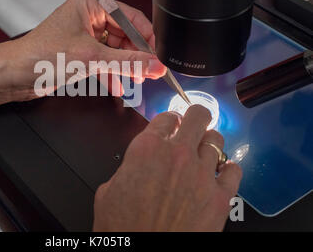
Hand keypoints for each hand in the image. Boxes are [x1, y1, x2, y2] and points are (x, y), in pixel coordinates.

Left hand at [0, 0, 165, 100]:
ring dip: (124, 66)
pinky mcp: (81, 50)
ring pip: (115, 49)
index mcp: (90, 3)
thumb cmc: (39, 55)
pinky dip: (111, 72)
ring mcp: (85, 34)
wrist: (15, 74)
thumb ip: (127, 62)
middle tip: (149, 71)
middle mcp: (88, 15)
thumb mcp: (91, 57)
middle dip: (135, 55)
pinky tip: (118, 85)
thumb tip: (154, 64)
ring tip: (137, 79)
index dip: (145, 38)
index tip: (157, 56)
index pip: (130, 18)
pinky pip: (104, 59)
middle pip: (124, 35)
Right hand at [93, 105, 242, 231]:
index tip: (169, 125)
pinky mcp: (220, 198)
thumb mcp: (110, 190)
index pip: (166, 117)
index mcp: (147, 149)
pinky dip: (229, 168)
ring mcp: (202, 175)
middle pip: (198, 116)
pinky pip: (234, 171)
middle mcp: (178, 155)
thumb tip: (136, 167)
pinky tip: (222, 172)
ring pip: (217, 140)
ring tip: (205, 149)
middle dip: (196, 116)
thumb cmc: (124, 228)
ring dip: (210, 142)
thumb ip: (129, 168)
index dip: (168, 120)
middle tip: (194, 122)